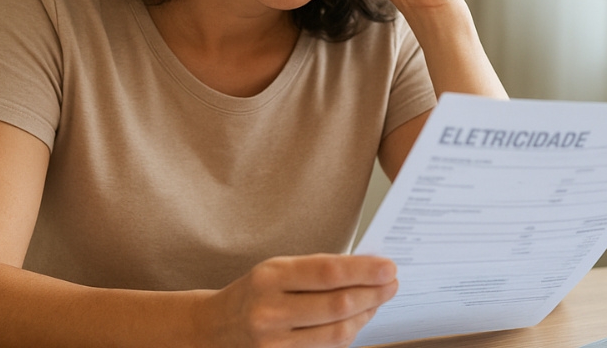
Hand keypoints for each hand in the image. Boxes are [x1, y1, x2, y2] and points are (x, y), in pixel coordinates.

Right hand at [197, 254, 397, 347]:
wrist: (215, 329)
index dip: (364, 271)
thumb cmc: (255, 293)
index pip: (327, 273)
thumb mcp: (277, 269)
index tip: (388, 267)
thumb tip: (367, 269)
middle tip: (391, 283)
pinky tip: (357, 320)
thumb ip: (317, 270)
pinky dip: (349, 334)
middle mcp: (270, 312)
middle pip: (338, 305)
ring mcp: (275, 343)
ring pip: (338, 333)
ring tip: (378, 300)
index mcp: (270, 277)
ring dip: (366, 316)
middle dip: (373, 294)